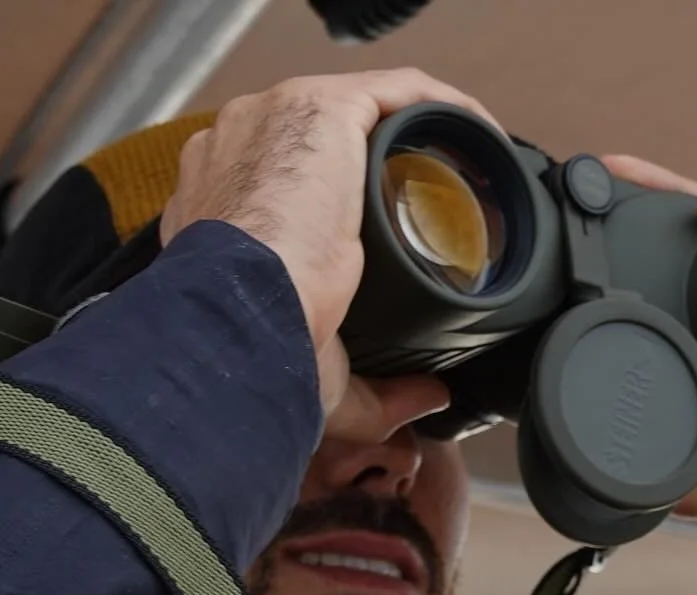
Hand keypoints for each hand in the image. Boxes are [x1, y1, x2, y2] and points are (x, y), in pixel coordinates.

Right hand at [161, 69, 493, 441]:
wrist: (242, 312)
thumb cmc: (252, 344)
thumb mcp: (318, 376)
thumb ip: (372, 396)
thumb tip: (429, 402)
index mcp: (216, 206)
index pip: (278, 183)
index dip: (337, 202)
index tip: (380, 231)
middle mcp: (237, 149)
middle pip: (323, 142)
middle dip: (382, 166)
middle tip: (434, 205)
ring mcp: (274, 118)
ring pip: (363, 110)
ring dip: (421, 134)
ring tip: (468, 170)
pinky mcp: (320, 107)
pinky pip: (398, 92)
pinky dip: (446, 109)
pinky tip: (480, 137)